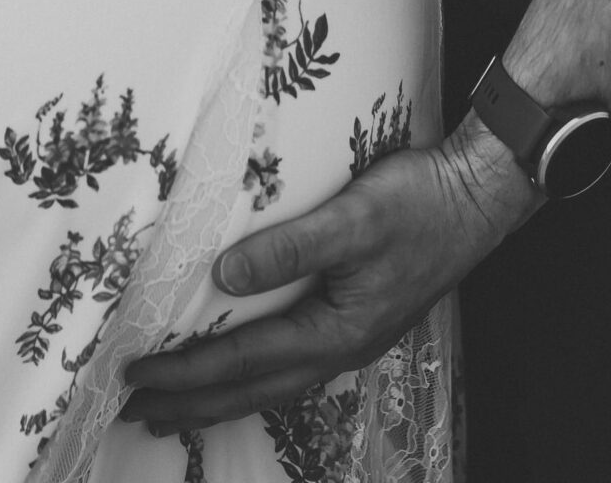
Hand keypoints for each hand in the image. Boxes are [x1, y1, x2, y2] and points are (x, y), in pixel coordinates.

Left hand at [121, 118, 536, 431]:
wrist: (477, 198)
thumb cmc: (420, 203)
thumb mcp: (354, 217)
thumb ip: (290, 246)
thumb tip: (225, 274)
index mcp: (334, 331)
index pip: (241, 360)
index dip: (184, 370)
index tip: (134, 373)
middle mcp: (339, 349)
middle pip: (249, 389)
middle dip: (190, 403)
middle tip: (133, 413)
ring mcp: (351, 340)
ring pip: (270, 385)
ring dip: (217, 397)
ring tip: (174, 408)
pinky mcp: (357, 322)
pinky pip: (290, 367)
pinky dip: (252, 378)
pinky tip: (243, 372)